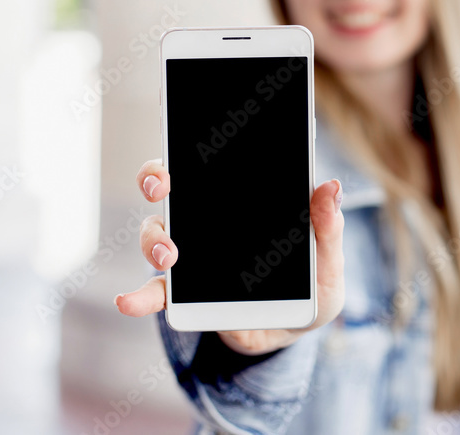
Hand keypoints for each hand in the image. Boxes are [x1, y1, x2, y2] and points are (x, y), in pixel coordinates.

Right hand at [114, 158, 345, 355]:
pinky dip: (139, 295)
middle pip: (170, 184)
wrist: (294, 332)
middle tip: (162, 186)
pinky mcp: (182, 291)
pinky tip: (128, 301)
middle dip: (156, 177)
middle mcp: (208, 218)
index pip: (211, 160)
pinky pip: (155, 289)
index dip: (190, 140)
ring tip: (169, 257)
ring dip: (154, 239)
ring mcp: (191, 252)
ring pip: (156, 230)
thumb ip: (327, 227)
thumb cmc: (313, 287)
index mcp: (242, 200)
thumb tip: (331, 186)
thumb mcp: (327, 260)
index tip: (180, 127)